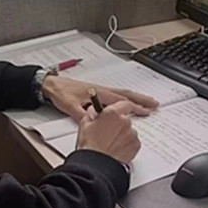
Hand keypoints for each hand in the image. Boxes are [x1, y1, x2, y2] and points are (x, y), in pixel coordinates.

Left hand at [41, 74, 157, 123]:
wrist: (52, 85)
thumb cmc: (62, 93)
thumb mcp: (71, 107)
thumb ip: (83, 115)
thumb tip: (94, 123)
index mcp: (99, 93)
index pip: (121, 100)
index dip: (135, 106)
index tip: (147, 111)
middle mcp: (102, 90)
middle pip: (127, 94)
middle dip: (142, 99)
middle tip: (155, 104)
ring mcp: (100, 91)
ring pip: (123, 94)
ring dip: (136, 98)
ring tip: (147, 102)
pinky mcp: (97, 92)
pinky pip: (116, 95)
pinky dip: (126, 98)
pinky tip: (128, 102)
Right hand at [76, 100, 141, 163]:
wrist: (96, 165)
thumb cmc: (89, 146)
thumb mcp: (85, 123)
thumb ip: (93, 112)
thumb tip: (95, 109)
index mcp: (113, 113)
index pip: (124, 104)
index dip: (122, 107)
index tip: (123, 108)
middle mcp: (125, 121)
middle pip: (125, 119)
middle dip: (119, 124)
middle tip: (109, 132)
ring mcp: (132, 133)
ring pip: (129, 131)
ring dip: (123, 135)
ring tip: (111, 144)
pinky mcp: (136, 145)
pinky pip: (133, 142)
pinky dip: (127, 144)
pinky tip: (116, 149)